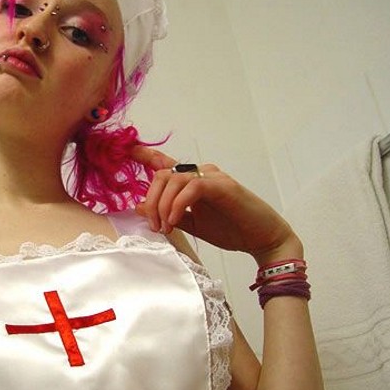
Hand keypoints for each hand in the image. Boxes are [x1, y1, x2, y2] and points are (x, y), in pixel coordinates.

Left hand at [130, 146, 300, 263]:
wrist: (261, 239)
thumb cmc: (230, 230)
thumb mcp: (191, 224)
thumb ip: (168, 214)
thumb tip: (139, 206)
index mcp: (192, 181)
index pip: (166, 164)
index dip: (146, 156)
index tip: (128, 150)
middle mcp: (201, 173)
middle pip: (162, 175)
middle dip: (151, 201)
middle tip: (154, 225)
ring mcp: (213, 177)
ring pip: (174, 180)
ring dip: (163, 205)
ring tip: (166, 227)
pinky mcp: (223, 185)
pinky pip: (192, 188)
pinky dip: (178, 204)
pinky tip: (176, 220)